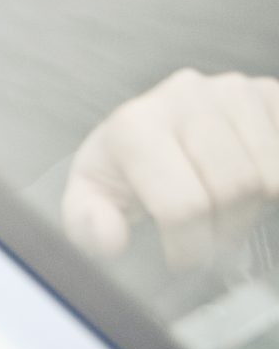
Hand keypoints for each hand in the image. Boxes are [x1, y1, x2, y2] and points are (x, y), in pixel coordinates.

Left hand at [62, 70, 278, 266]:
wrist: (148, 126)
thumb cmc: (122, 166)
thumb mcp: (90, 197)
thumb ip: (88, 223)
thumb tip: (109, 240)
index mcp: (134, 126)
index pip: (184, 205)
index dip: (191, 246)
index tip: (185, 258)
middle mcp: (184, 97)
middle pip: (233, 189)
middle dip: (224, 229)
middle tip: (209, 237)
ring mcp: (231, 90)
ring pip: (267, 176)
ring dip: (252, 208)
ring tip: (225, 210)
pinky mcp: (267, 93)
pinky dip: (277, 182)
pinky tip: (252, 185)